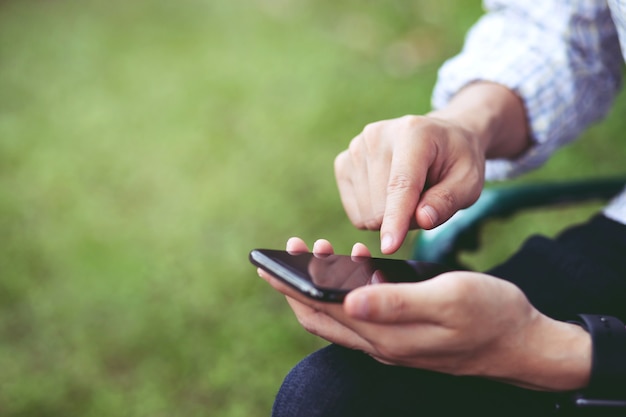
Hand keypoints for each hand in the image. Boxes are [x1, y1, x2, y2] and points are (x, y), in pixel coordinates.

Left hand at [258, 238, 591, 391]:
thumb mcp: (447, 300)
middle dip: (298, 285)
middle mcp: (381, 343)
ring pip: (340, 313)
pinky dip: (349, 287)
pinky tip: (357, 261)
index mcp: (385, 336)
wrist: (522, 342)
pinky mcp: (402, 332)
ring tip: (321, 249)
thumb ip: (397, 303)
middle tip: (289, 249)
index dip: (292, 287)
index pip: (321, 312)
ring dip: (323, 284)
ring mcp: (391, 340)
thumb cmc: (490, 315)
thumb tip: (346, 302)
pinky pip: (363, 310)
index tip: (270, 263)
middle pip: (321, 316)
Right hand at [334, 82, 530, 253]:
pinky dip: (373, 214)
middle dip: (406, 218)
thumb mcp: (469, 181)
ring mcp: (356, 148)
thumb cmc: (455, 161)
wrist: (438, 137)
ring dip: (390, 217)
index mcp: (413, 133)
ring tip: (408, 194)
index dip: (396, 218)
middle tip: (424, 200)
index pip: (400, 185)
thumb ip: (448, 201)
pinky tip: (387, 195)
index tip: (389, 247)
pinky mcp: (343, 163)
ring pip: (366, 214)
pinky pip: (355, 213)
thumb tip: (422, 219)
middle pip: (380, 206)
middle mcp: (377, 135)